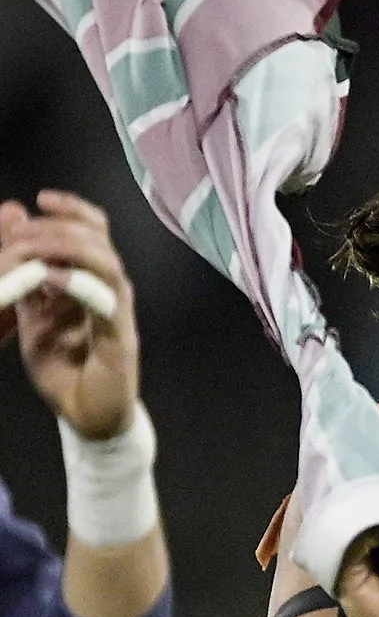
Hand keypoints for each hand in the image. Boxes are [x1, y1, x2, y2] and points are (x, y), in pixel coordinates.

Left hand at [0, 192, 138, 438]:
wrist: (88, 417)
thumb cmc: (65, 370)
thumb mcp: (35, 318)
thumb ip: (29, 285)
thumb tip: (20, 245)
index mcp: (92, 284)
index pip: (95, 233)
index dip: (73, 210)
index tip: (41, 198)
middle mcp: (110, 293)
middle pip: (100, 241)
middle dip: (60, 227)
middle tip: (26, 230)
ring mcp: (118, 315)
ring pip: (107, 264)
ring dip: (68, 249)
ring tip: (33, 249)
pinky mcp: (120, 340)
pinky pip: (104, 302)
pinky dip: (76, 284)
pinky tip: (50, 279)